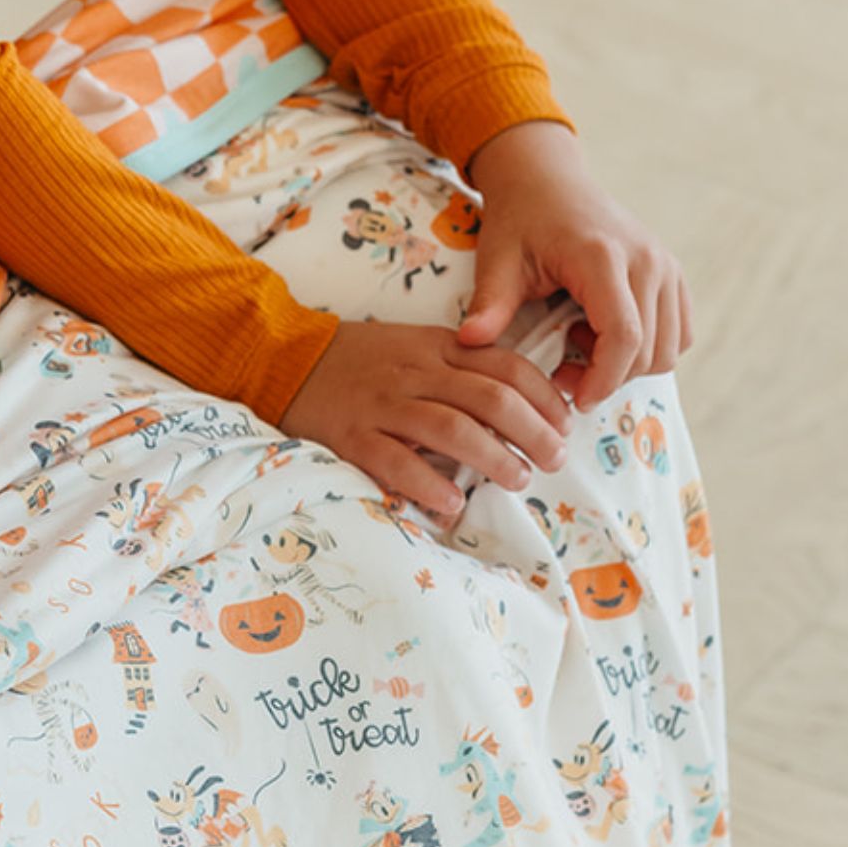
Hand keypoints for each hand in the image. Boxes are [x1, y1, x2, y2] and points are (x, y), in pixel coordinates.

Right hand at [281, 321, 572, 519]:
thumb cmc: (358, 358)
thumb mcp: (414, 345)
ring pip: (453, 429)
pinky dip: (429, 484)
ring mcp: (383, 403)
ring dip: (495, 459)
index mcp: (435, 346)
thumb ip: (460, 367)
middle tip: (552, 460)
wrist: (283, 357)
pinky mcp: (352, 435)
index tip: (564, 423)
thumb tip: (519, 409)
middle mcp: (414, 371)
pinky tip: (451, 501)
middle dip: (533, 432)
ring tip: (517, 480)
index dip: (545, 396)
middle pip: (490, 398)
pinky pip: (396, 461)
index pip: (505, 364)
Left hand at [462, 121, 691, 407]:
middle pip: (650, 348)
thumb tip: (469, 342)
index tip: (575, 399)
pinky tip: (601, 331)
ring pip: (671, 346)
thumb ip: (489, 303)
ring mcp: (665, 265)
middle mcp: (646, 260)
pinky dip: (647, 347)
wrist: (547, 180)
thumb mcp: (497, 259)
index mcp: (603, 257)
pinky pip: (678, 331)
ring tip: (579, 343)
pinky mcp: (672, 272)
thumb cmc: (520, 219)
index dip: (604, 378)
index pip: (624, 335)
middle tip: (563, 373)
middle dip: (610, 377)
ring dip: (629, 363)